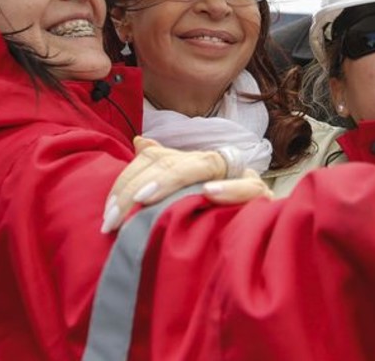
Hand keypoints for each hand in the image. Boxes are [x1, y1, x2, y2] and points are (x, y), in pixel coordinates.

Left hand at [102, 137, 272, 232]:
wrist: (268, 232)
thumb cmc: (221, 214)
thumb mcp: (188, 190)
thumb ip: (164, 166)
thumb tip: (139, 142)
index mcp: (198, 163)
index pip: (157, 160)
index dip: (128, 181)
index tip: (107, 213)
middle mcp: (219, 165)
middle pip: (174, 162)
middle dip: (138, 187)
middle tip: (113, 218)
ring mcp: (242, 178)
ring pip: (205, 166)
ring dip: (172, 180)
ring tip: (143, 197)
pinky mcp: (263, 197)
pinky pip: (249, 189)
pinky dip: (230, 190)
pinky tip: (208, 194)